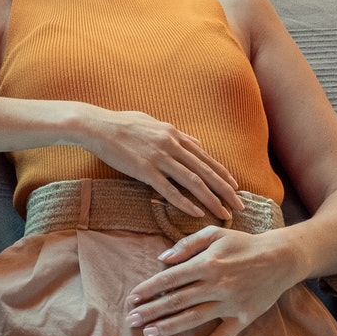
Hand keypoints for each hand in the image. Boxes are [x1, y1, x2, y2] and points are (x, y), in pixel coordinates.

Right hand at [77, 108, 244, 221]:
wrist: (97, 125)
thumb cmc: (122, 123)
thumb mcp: (153, 122)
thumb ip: (175, 134)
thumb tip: (195, 142)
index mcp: (173, 134)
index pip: (204, 157)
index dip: (222, 173)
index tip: (235, 187)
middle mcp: (171, 145)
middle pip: (205, 171)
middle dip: (225, 190)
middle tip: (239, 205)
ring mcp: (158, 158)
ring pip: (192, 181)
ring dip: (211, 199)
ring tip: (224, 213)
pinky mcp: (144, 170)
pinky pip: (169, 190)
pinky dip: (185, 202)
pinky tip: (196, 213)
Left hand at [125, 227, 300, 335]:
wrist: (281, 258)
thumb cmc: (243, 243)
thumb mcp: (214, 235)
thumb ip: (187, 244)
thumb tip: (162, 258)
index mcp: (207, 263)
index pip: (170, 278)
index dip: (149, 289)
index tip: (132, 297)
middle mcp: (216, 285)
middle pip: (177, 301)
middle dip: (151, 311)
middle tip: (131, 320)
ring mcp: (230, 303)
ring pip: (195, 318)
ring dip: (170, 327)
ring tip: (149, 333)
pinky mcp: (244, 316)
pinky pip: (227, 334)